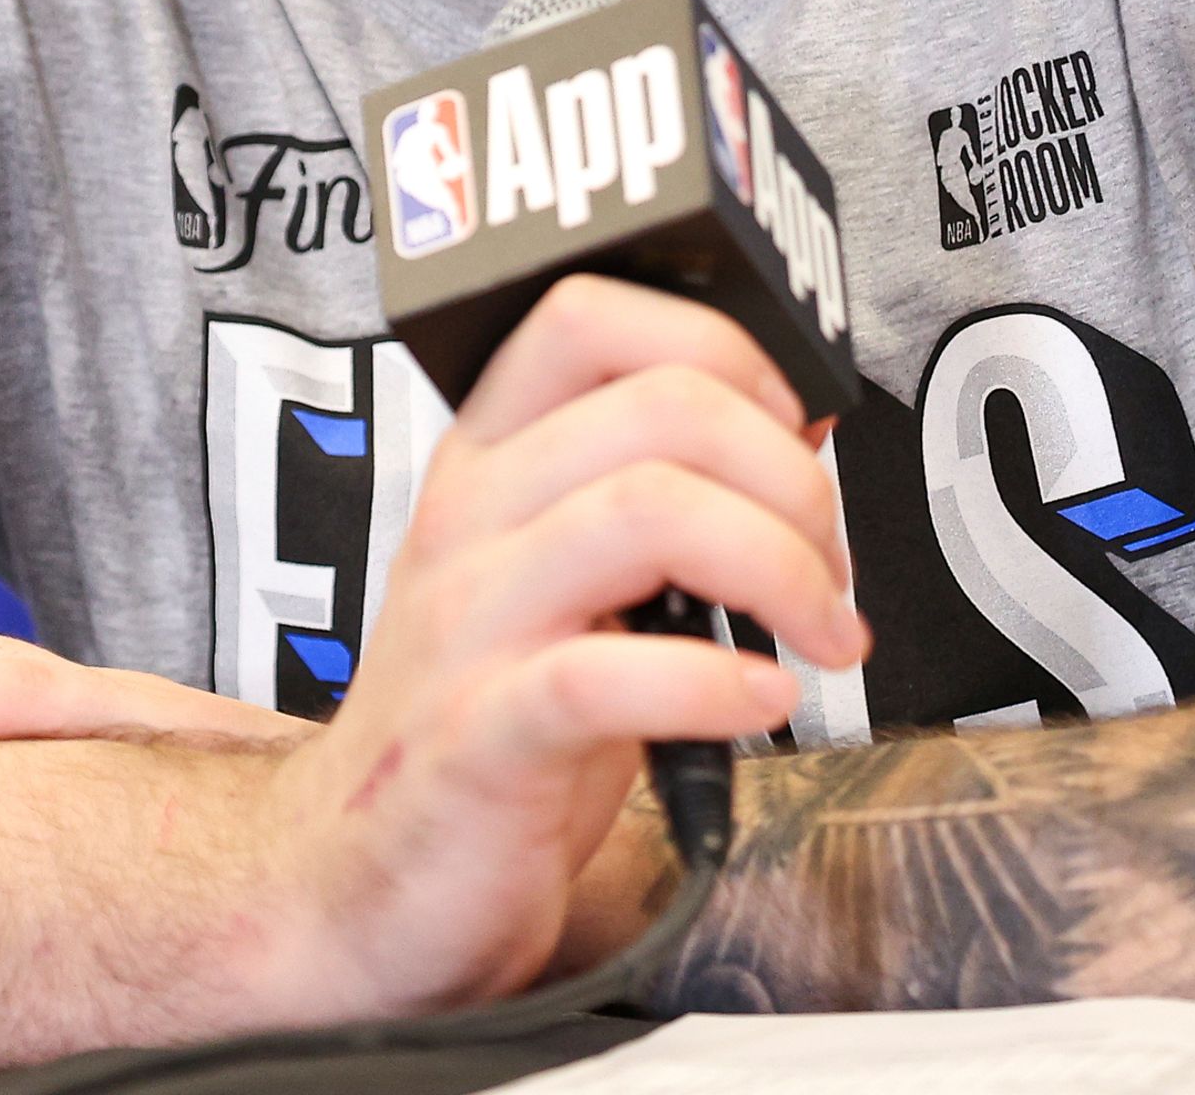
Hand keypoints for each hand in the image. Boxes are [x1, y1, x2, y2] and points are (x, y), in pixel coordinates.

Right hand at [251, 275, 866, 1022]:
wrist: (364, 881)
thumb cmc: (492, 718)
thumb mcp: (574, 578)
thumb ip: (662, 486)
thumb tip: (797, 410)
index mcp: (489, 456)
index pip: (588, 313)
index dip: (721, 348)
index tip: (794, 430)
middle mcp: (468, 517)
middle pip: (659, 407)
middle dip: (788, 477)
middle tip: (830, 565)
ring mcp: (465, 625)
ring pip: (647, 512)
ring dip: (778, 567)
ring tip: (820, 633)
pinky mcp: (476, 740)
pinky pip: (604, 677)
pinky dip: (714, 683)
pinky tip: (762, 702)